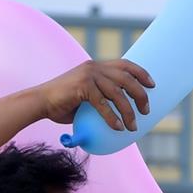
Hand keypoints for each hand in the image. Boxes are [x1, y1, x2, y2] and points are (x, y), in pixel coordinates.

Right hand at [37, 59, 153, 130]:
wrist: (40, 102)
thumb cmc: (62, 103)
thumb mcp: (86, 95)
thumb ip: (101, 97)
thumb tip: (120, 112)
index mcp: (96, 66)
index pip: (125, 65)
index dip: (141, 73)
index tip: (152, 85)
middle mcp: (94, 67)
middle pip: (126, 78)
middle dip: (140, 95)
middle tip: (146, 111)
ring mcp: (88, 75)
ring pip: (117, 93)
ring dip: (128, 111)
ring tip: (133, 126)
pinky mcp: (82, 86)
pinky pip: (103, 104)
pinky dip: (112, 117)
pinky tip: (118, 127)